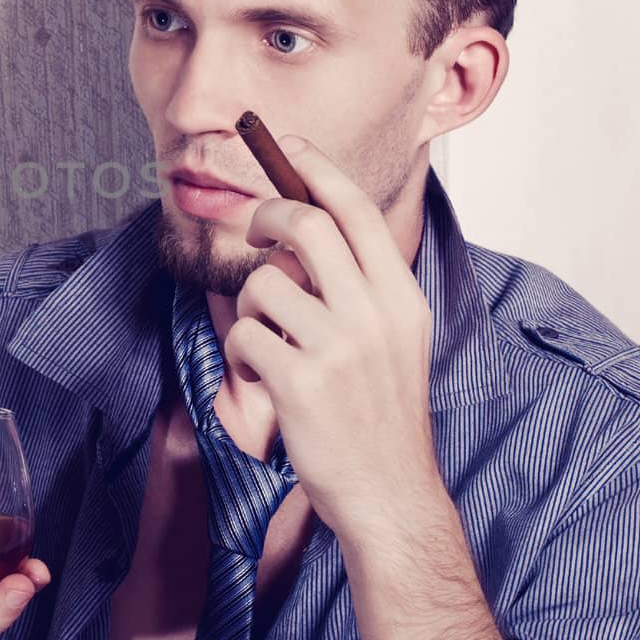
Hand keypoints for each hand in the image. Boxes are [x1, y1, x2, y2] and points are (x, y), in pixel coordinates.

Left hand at [226, 136, 439, 539]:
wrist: (389, 495)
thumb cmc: (379, 415)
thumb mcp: (394, 339)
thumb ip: (360, 286)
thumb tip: (307, 225)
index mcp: (401, 298)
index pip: (356, 211)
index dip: (317, 169)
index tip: (288, 144)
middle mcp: (374, 314)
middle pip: (304, 224)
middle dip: (266, 215)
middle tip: (255, 232)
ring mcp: (337, 348)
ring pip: (261, 285)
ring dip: (249, 308)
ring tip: (267, 342)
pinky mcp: (299, 382)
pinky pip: (241, 336)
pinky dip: (239, 354)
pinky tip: (259, 378)